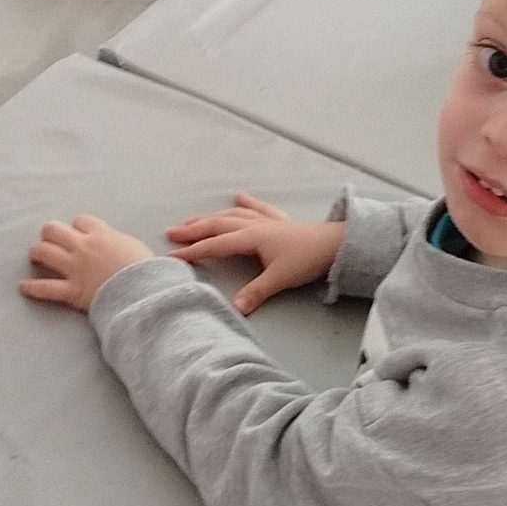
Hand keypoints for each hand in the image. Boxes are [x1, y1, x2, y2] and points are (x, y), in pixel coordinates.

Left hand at [20, 213, 155, 313]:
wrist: (144, 292)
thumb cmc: (146, 270)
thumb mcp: (135, 246)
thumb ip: (117, 241)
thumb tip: (114, 243)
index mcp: (101, 234)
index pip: (80, 220)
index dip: (77, 227)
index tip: (79, 234)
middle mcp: (84, 247)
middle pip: (54, 229)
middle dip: (50, 234)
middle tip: (51, 241)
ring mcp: (75, 268)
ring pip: (44, 252)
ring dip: (38, 253)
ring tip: (36, 256)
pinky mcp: (72, 290)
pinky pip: (46, 288)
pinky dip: (33, 288)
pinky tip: (23, 287)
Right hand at [164, 192, 344, 315]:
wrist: (335, 243)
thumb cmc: (307, 259)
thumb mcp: (280, 279)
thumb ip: (256, 293)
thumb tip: (235, 309)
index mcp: (251, 238)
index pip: (215, 245)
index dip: (192, 251)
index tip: (171, 256)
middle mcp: (254, 225)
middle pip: (218, 225)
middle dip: (194, 230)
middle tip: (172, 233)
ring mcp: (266, 221)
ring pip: (232, 215)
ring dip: (211, 217)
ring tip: (193, 220)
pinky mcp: (279, 221)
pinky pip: (258, 208)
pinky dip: (246, 203)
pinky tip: (239, 196)